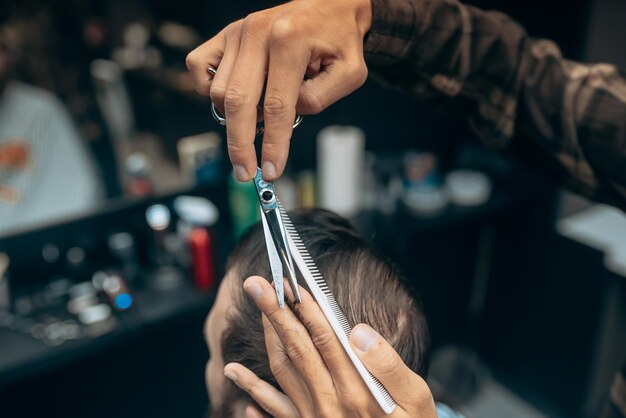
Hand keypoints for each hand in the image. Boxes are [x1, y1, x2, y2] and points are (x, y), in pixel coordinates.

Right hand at [186, 0, 371, 181]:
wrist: (331, 5)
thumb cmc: (340, 40)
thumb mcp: (350, 73)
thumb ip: (321, 99)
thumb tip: (286, 117)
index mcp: (290, 41)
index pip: (277, 106)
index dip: (273, 144)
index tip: (271, 170)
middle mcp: (258, 33)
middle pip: (238, 102)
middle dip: (239, 145)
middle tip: (244, 171)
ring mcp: (237, 32)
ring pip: (219, 92)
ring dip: (237, 115)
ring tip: (263, 112)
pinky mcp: (225, 34)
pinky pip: (198, 68)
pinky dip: (208, 90)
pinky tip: (231, 97)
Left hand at [223, 276, 437, 417]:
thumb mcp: (416, 398)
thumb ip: (388, 364)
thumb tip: (358, 332)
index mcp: (356, 390)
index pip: (324, 338)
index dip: (305, 307)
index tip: (289, 282)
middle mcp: (329, 403)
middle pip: (296, 348)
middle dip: (274, 312)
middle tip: (255, 283)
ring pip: (282, 371)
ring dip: (267, 338)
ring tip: (258, 311)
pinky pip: (273, 409)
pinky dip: (252, 391)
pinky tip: (234, 373)